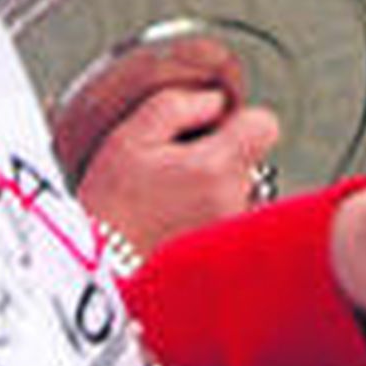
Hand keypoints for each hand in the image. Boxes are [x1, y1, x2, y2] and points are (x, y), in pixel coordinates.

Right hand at [76, 85, 280, 253]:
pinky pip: (231, 214)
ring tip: (169, 196)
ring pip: (240, 186)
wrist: (100, 266)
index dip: (236, 119)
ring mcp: (233, 231)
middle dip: (219, 152)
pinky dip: (209, 210)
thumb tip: (216, 99)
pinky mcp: (227, 253)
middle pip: (250, 156)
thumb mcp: (131, 134)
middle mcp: (236, 200)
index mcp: (216, 167)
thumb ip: (179, 104)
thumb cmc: (112, 198)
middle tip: (170, 167)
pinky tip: (175, 218)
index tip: (204, 130)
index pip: (265, 124)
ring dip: (214, 184)